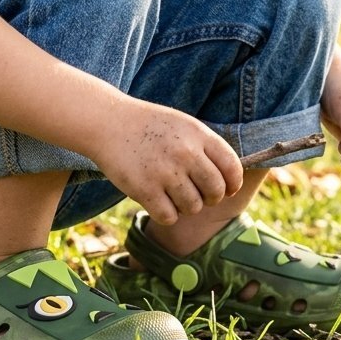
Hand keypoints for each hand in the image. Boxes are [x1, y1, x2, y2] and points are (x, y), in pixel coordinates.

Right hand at [92, 98, 244, 225]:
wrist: (108, 122)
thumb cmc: (149, 126)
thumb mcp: (183, 125)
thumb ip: (206, 148)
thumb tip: (230, 179)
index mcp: (198, 135)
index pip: (232, 168)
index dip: (232, 184)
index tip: (225, 189)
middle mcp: (185, 153)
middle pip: (215, 192)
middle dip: (210, 198)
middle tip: (197, 194)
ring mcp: (165, 172)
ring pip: (193, 207)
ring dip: (185, 206)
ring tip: (172, 193)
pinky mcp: (144, 189)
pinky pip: (169, 217)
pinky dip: (165, 214)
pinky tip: (157, 201)